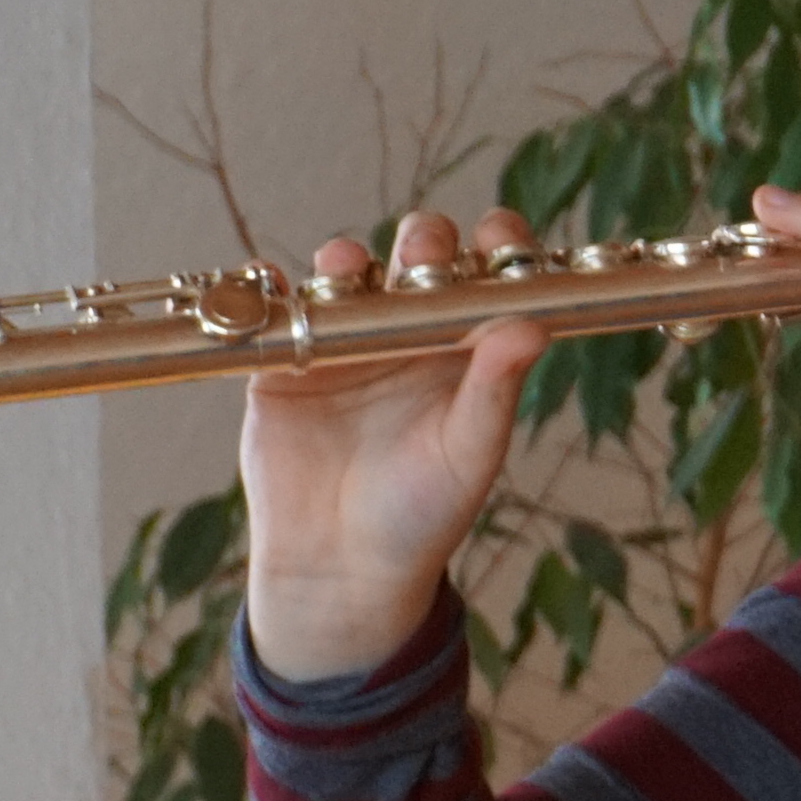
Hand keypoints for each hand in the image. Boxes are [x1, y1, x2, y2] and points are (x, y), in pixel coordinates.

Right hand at [239, 209, 548, 682]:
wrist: (341, 563)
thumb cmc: (424, 513)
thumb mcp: (468, 452)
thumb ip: (494, 389)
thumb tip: (530, 327)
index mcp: (466, 348)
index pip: (487, 275)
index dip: (496, 245)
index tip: (497, 237)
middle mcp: (408, 331)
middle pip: (417, 256)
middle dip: (423, 242)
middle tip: (423, 258)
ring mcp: (344, 338)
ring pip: (345, 271)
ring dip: (347, 258)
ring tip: (349, 269)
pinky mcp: (284, 356)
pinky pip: (275, 305)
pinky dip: (270, 287)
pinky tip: (276, 285)